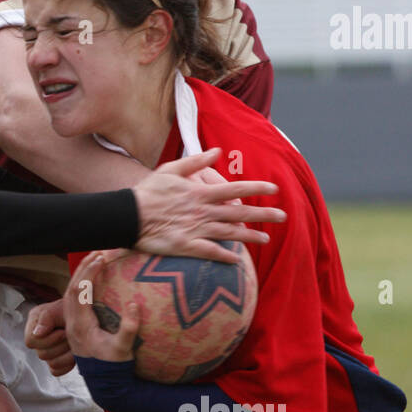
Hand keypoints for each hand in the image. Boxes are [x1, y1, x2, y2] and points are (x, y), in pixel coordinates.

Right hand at [25, 300, 73, 376]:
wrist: (92, 317)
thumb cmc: (78, 309)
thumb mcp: (63, 308)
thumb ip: (47, 317)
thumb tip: (37, 333)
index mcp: (35, 322)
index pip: (31, 341)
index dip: (48, 339)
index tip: (63, 332)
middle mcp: (39, 336)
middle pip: (42, 354)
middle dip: (61, 346)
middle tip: (71, 336)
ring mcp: (47, 350)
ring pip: (51, 363)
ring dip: (67, 354)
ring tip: (75, 343)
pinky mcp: (56, 360)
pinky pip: (57, 370)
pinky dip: (68, 364)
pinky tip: (75, 353)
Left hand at [63, 251, 139, 362]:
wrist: (106, 384)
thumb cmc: (115, 367)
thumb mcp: (124, 349)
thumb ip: (129, 328)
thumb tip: (134, 304)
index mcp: (81, 326)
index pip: (79, 292)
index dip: (89, 273)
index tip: (102, 259)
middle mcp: (72, 324)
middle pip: (71, 289)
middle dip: (83, 269)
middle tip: (97, 253)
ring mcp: (72, 326)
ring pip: (69, 294)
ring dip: (80, 277)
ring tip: (94, 261)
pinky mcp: (76, 328)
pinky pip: (73, 301)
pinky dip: (80, 287)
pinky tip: (91, 281)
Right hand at [130, 148, 284, 263]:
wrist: (127, 215)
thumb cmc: (148, 191)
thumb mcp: (171, 169)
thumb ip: (196, 161)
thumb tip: (218, 152)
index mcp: (201, 192)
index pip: (236, 188)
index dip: (257, 187)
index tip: (275, 189)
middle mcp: (203, 211)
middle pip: (239, 212)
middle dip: (263, 214)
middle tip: (283, 216)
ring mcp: (196, 229)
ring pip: (230, 233)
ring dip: (250, 236)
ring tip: (266, 238)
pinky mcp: (186, 246)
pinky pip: (211, 252)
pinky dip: (225, 256)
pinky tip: (237, 260)